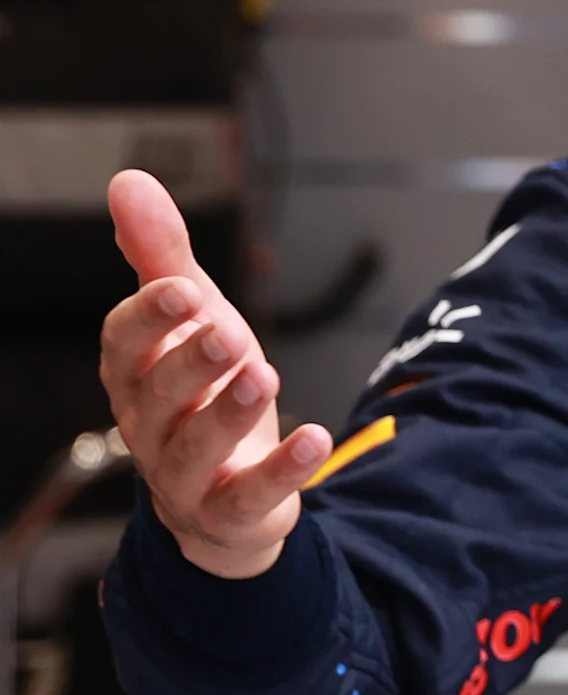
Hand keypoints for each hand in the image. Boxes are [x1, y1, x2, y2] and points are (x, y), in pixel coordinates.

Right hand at [100, 170, 330, 579]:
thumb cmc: (201, 390)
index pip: (124, 344)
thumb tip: (129, 181)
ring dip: (228, 412)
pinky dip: (282, 470)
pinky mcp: (229, 512)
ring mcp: (184, 475)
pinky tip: (315, 438)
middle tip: (230, 333)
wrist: (226, 489)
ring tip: (264, 374)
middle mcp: (148, 425)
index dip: (149, 318)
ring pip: (194, 445)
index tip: (181, 287)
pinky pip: (248, 497)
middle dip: (191, 362)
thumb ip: (160, 255)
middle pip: (159, 393)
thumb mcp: (192, 317)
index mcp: (134, 375)